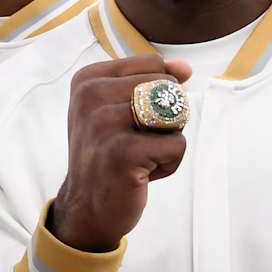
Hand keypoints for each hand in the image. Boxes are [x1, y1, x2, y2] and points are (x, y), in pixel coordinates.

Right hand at [48, 57, 192, 251]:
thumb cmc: (107, 155)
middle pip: (167, 87)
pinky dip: (169, 164)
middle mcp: (90, 96)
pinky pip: (177, 145)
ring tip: (140, 157)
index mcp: (87, 80)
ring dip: (167, 141)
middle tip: (136, 143)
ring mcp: (103, 124)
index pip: (153, 65)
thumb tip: (185, 68)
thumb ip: (151, 82)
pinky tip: (142, 174)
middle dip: (166, 118)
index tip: (129, 121)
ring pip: (175, 115)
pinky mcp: (123, 152)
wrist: (86, 207)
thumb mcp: (119, 109)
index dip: (157, 94)